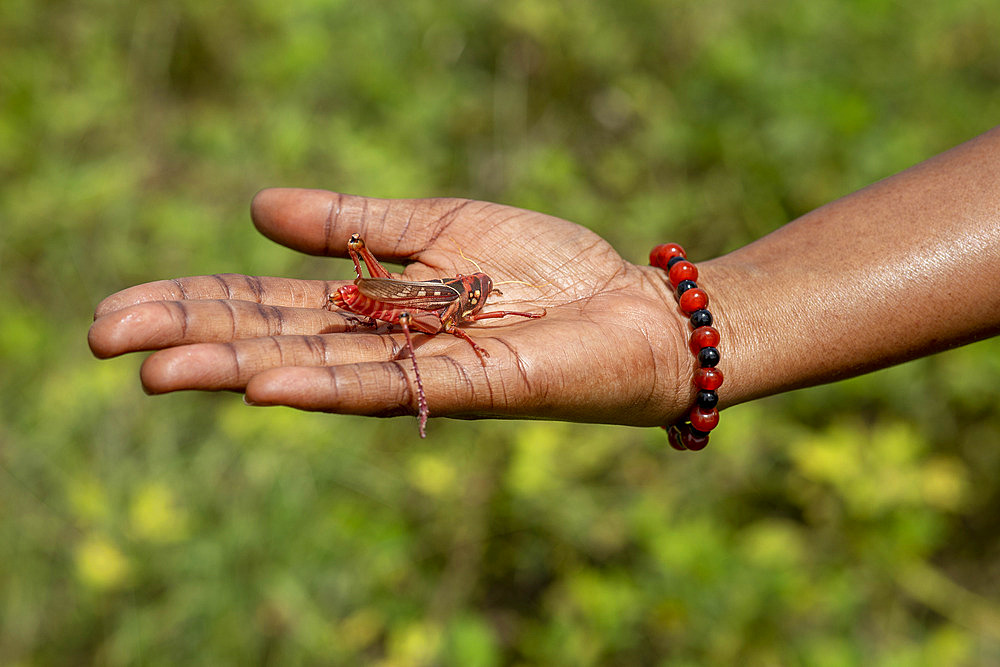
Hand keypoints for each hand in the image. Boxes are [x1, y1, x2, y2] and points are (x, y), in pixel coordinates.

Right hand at [88, 188, 695, 426]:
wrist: (630, 305)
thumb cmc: (545, 268)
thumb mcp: (440, 227)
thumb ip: (356, 224)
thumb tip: (257, 207)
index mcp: (372, 306)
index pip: (267, 303)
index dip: (198, 302)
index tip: (123, 307)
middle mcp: (384, 345)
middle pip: (274, 339)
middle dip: (193, 337)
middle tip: (105, 339)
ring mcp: (422, 372)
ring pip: (317, 371)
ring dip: (236, 369)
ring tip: (160, 370)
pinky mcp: (471, 389)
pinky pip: (390, 389)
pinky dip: (327, 387)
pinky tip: (266, 386)